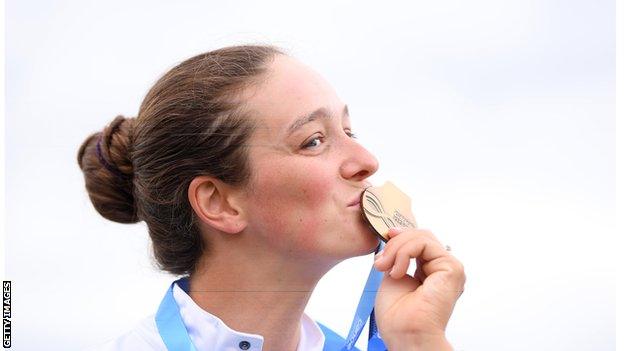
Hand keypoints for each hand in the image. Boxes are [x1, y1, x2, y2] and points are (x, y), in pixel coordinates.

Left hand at [372, 227, 465, 348]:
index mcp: (430, 271)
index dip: (400, 236)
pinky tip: (398, 271)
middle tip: (380, 262)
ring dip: (397, 248)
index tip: (384, 239)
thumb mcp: (393, 276)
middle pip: (421, 235)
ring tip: (385, 267)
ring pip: (422, 237)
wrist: (405, 334)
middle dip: (395, 243)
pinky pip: (424, 243)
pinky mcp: (451, 268)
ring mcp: (449, 267)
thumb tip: (396, 236)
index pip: (419, 241)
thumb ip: (398, 256)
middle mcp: (442, 269)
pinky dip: (404, 252)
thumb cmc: (397, 316)